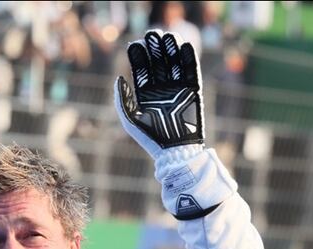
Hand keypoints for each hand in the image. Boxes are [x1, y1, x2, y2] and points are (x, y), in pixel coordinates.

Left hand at [115, 30, 203, 158]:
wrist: (175, 151)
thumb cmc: (151, 139)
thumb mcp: (130, 120)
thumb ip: (122, 100)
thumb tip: (118, 78)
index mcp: (147, 94)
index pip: (142, 70)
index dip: (139, 56)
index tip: (135, 44)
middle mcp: (163, 90)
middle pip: (159, 62)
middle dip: (155, 47)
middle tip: (152, 33)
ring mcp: (178, 89)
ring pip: (175, 63)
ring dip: (171, 49)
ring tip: (167, 36)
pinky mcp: (193, 92)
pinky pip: (191, 71)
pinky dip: (188, 59)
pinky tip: (184, 46)